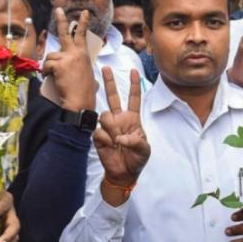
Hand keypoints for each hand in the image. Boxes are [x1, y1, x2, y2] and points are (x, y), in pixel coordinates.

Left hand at [42, 8, 95, 111]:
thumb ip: (79, 66)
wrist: (79, 102)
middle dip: (61, 20)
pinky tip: (50, 78)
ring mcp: (67, 58)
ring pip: (51, 55)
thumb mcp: (87, 74)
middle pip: (65, 33)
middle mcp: (76, 53)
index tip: (83, 12)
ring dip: (49, 65)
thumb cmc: (84, 93)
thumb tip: (69, 66)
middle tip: (58, 10)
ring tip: (54, 76)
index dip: (83, 23)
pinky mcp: (59, 65)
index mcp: (84, 55)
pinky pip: (47, 65)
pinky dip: (46, 72)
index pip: (83, 35)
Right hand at [93, 68, 148, 189]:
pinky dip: (106, 140)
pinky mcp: (99, 136)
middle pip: (113, 97)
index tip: (134, 71)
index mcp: (133, 119)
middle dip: (110, 82)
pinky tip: (110, 147)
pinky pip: (99, 132)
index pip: (134, 99)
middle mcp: (119, 120)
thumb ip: (136, 141)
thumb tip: (121, 137)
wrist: (123, 173)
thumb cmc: (136, 159)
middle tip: (105, 68)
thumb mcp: (144, 150)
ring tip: (117, 141)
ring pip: (105, 115)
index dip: (134, 85)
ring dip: (112, 128)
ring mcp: (108, 127)